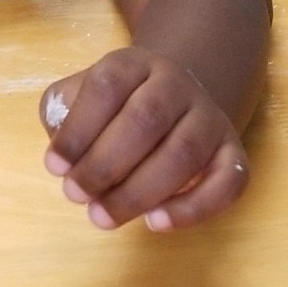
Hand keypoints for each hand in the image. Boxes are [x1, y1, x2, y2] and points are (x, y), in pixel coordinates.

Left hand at [38, 47, 248, 230]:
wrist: (175, 93)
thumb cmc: (114, 102)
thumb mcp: (80, 92)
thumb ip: (62, 113)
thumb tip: (63, 155)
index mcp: (132, 63)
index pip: (106, 88)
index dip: (78, 129)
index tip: (54, 166)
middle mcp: (175, 84)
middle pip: (144, 121)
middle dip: (104, 165)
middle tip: (74, 195)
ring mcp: (209, 117)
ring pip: (183, 154)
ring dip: (138, 193)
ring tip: (100, 217)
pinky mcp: (233, 152)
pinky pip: (227, 182)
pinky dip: (194, 208)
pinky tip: (155, 223)